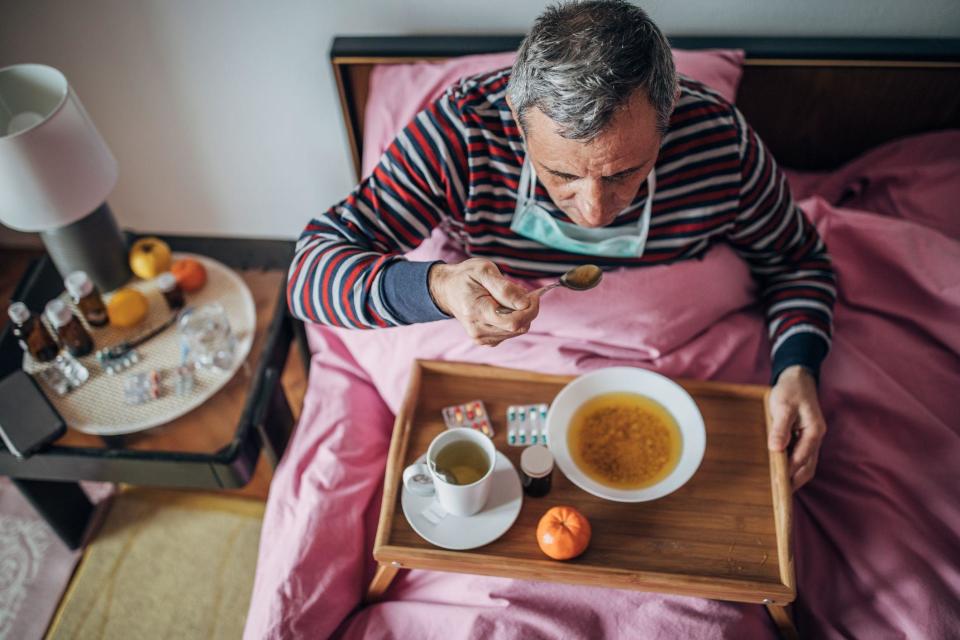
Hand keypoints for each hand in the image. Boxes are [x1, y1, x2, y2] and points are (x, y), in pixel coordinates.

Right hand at [428, 259, 538, 346]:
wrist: (447, 289)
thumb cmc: (466, 277)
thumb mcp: (484, 271)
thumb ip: (505, 288)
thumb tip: (525, 303)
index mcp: (477, 312)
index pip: (514, 322)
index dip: (530, 309)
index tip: (534, 295)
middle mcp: (478, 330)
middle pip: (518, 328)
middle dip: (527, 310)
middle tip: (522, 293)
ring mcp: (481, 338)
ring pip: (517, 331)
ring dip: (521, 314)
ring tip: (508, 298)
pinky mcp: (486, 341)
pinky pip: (510, 333)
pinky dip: (514, 320)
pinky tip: (504, 308)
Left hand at [767, 365, 826, 490]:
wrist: (797, 378)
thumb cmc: (791, 390)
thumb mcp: (784, 406)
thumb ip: (780, 427)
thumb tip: (776, 449)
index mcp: (814, 431)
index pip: (802, 458)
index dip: (789, 472)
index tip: (777, 485)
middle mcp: (815, 438)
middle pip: (807, 467)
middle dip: (795, 481)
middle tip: (778, 496)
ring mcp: (811, 439)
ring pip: (806, 464)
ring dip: (794, 477)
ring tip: (778, 491)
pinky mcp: (804, 438)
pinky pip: (800, 457)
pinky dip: (792, 467)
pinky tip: (779, 473)